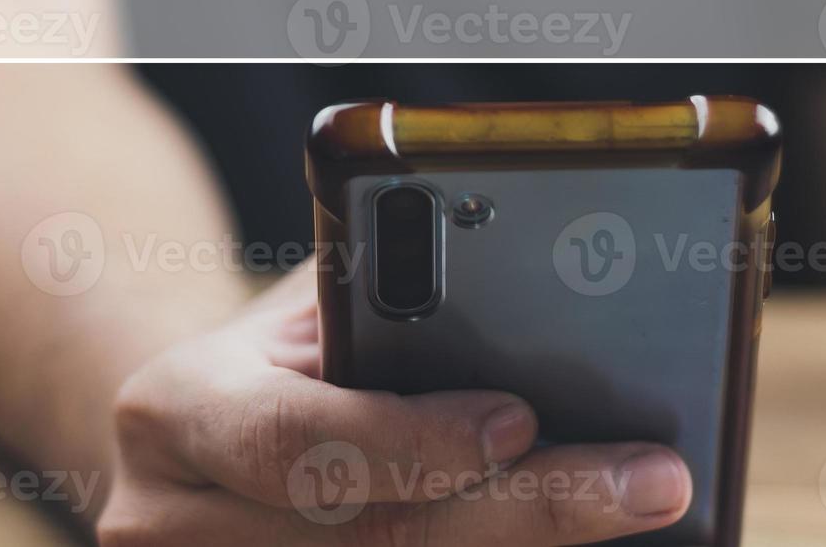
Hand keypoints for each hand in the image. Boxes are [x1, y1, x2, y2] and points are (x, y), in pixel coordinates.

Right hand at [97, 266, 692, 545]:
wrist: (190, 438)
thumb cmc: (274, 356)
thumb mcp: (302, 312)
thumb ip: (384, 305)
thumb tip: (544, 302)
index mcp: (175, 407)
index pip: (291, 436)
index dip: (409, 438)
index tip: (523, 417)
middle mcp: (173, 517)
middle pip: (371, 539)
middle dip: (527, 510)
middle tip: (652, 482)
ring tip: (636, 512)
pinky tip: (565, 541)